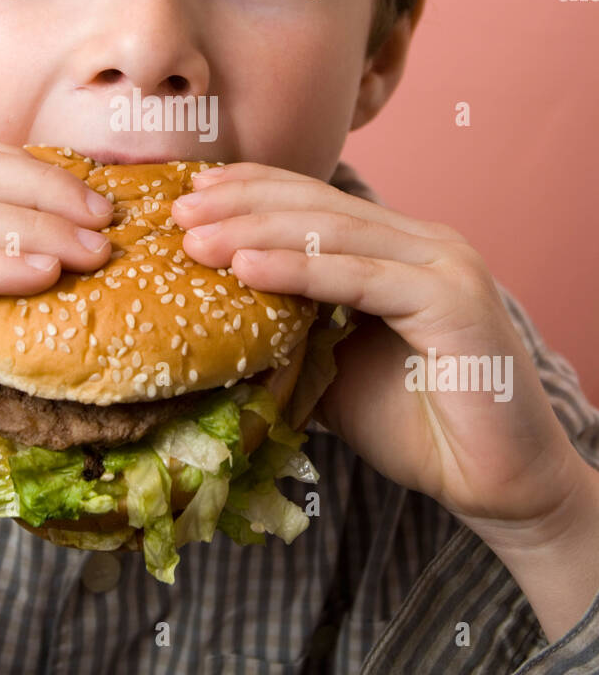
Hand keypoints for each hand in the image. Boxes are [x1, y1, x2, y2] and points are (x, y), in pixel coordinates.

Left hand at [172, 162, 582, 539]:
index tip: (192, 191)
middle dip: (243, 204)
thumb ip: (289, 336)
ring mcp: (444, 266)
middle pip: (319, 208)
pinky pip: (360, 278)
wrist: (494, 485)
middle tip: (179, 211)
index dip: (253, 189)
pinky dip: (299, 270)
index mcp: (400, 248)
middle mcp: (426, 243)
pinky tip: (247, 268)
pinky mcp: (453, 300)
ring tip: (196, 241)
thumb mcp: (332, 371)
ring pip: (335, 233)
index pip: (317, 202)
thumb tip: (208, 328)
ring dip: (256, 232)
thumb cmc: (415, 428)